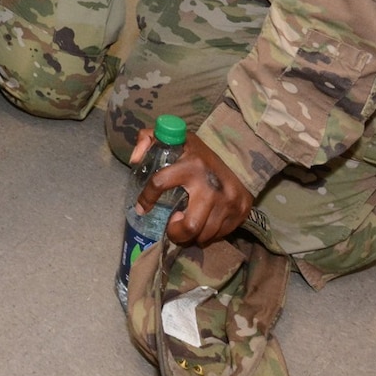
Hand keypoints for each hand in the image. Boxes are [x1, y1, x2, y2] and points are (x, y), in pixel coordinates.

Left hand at [132, 130, 253, 247]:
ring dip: (192, 235)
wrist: (238, 159)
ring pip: (203, 235)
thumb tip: (135, 160)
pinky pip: (218, 236)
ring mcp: (228, 201)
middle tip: (173, 225)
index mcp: (191, 164)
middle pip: (189, 226)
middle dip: (176, 233)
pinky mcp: (240, 212)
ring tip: (188, 223)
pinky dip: (208, 234)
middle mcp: (210, 185)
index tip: (142, 208)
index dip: (146, 198)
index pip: (160, 182)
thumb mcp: (174, 139)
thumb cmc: (198, 154)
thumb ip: (148, 139)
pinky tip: (205, 222)